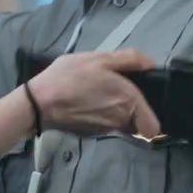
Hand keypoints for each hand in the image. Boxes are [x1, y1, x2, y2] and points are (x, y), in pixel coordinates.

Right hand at [28, 49, 162, 138]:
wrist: (39, 102)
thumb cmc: (70, 77)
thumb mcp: (99, 59)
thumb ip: (129, 60)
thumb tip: (151, 63)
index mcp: (129, 101)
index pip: (153, 127)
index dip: (150, 115)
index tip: (142, 102)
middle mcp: (121, 120)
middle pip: (137, 121)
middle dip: (130, 109)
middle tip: (114, 90)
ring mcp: (106, 130)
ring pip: (121, 123)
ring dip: (114, 112)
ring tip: (97, 94)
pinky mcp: (92, 134)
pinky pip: (105, 125)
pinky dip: (100, 116)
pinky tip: (86, 102)